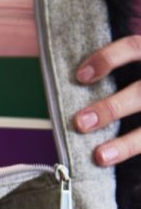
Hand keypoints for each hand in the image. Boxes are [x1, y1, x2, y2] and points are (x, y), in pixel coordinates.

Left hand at [74, 35, 140, 165]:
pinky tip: (114, 161)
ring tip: (100, 156)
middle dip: (111, 109)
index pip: (134, 47)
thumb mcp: (135, 69)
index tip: (80, 77)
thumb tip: (74, 84)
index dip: (107, 59)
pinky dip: (134, 151)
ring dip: (126, 144)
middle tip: (80, 123)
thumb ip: (113, 73)